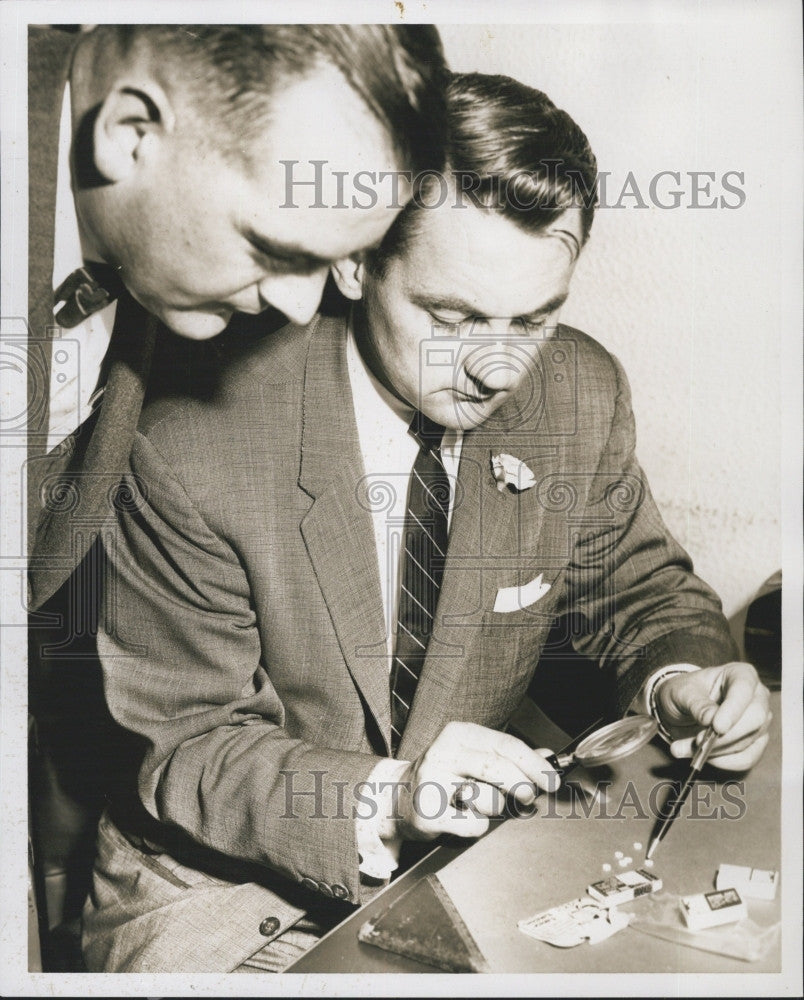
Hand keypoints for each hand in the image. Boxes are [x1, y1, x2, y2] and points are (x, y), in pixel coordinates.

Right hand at [392, 721, 558, 841]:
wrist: (398, 798)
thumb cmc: (444, 777)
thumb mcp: (475, 758)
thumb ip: (511, 757)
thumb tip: (548, 756)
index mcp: (458, 734)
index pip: (506, 745)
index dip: (534, 764)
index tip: (553, 779)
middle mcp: (443, 753)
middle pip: (499, 768)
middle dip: (523, 786)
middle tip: (529, 796)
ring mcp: (433, 782)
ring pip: (489, 800)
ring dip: (494, 808)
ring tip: (478, 804)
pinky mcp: (429, 812)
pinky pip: (474, 825)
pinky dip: (476, 826)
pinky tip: (461, 817)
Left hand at [654, 662, 770, 769]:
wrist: (682, 708)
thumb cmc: (685, 693)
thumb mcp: (682, 692)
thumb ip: (697, 704)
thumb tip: (711, 720)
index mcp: (741, 675)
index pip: (744, 690)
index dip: (733, 710)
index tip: (717, 727)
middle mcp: (757, 697)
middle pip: (755, 719)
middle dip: (725, 736)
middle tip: (698, 743)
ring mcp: (759, 721)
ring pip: (748, 742)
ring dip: (716, 751)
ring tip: (684, 748)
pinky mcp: (755, 743)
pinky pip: (746, 758)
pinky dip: (723, 762)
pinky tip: (702, 757)